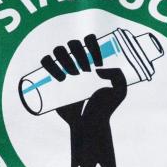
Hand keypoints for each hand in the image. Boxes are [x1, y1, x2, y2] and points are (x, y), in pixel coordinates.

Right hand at [44, 33, 127, 166]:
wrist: (89, 124)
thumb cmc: (105, 107)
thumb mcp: (120, 92)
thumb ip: (119, 76)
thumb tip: (98, 69)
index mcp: (92, 60)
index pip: (89, 41)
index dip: (92, 45)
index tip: (99, 63)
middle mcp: (77, 61)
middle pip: (73, 44)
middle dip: (78, 53)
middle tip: (86, 71)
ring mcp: (63, 69)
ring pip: (58, 51)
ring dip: (64, 57)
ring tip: (73, 76)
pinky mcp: (52, 79)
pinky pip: (46, 63)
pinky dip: (49, 64)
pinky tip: (60, 78)